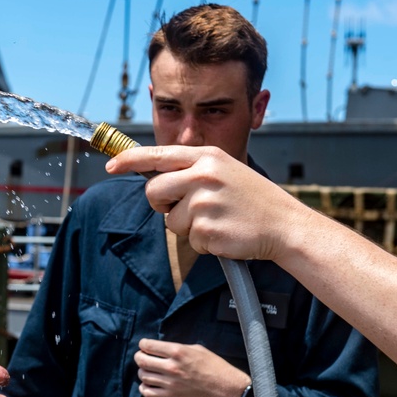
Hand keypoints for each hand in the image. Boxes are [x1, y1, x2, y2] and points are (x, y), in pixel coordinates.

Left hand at [105, 145, 309, 261]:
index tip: (111, 166)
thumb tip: (155, 176)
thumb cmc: (253, 199)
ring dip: (187, 226)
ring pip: (170, 220)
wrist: (285, 225)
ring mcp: (205, 202)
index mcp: (207, 157)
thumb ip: (192, 169)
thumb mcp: (224, 170)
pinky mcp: (208, 229)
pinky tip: (224, 233)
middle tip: (184, 208)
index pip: (157, 154)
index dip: (129, 160)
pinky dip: (203, 241)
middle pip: (154, 191)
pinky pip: (189, 239)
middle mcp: (204, 175)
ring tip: (216, 219)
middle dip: (161, 204)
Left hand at [134, 339, 248, 396]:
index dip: (143, 344)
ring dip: (143, 371)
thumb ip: (178, 347)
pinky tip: (149, 384)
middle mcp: (172, 367)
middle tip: (142, 356)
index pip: (149, 346)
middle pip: (142, 361)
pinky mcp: (171, 396)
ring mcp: (170, 383)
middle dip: (139, 357)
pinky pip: (148, 393)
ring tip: (148, 370)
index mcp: (178, 352)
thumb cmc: (214, 366)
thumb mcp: (197, 349)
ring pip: (143, 376)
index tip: (144, 345)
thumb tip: (162, 348)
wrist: (225, 388)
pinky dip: (144, 388)